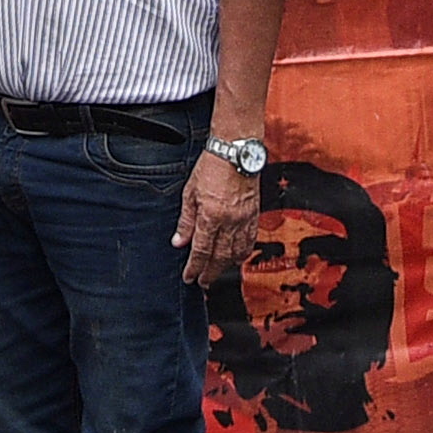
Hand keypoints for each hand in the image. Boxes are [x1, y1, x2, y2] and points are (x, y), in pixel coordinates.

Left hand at [175, 145, 264, 286]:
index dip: (194, 267)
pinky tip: (237, 257)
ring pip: (236, 252)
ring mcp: (244, 219)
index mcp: (210, 216)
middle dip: (210, 272)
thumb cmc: (211, 166)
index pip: (200, 250)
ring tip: (217, 273)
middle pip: (219, 256)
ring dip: (226, 266)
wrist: (236, 150)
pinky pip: (250, 240)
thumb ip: (186, 220)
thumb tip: (178, 242)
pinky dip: (242, 252)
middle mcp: (229, 221)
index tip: (189, 278)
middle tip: (203, 282)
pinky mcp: (254, 214)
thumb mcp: (190, 192)